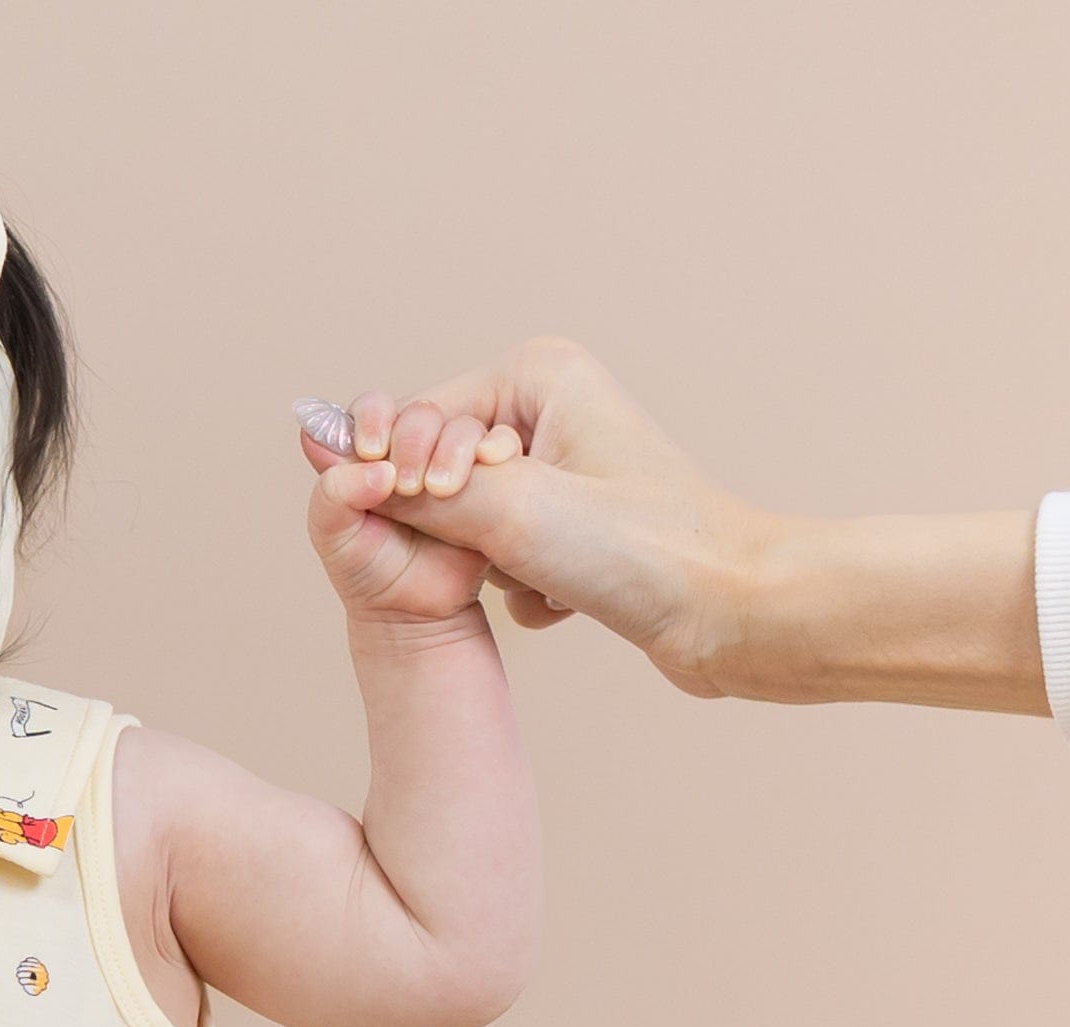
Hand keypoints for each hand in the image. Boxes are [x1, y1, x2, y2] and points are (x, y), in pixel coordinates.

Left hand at [302, 397, 521, 624]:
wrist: (413, 614)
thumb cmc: (367, 571)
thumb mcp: (332, 535)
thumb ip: (333, 492)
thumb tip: (376, 463)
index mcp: (371, 453)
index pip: (374, 408)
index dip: (374, 417)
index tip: (372, 451)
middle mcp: (413, 451)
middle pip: (421, 412)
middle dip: (413, 439)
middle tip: (405, 485)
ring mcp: (453, 464)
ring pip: (463, 426)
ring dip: (452, 448)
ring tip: (440, 490)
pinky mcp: (490, 480)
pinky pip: (502, 445)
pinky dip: (498, 447)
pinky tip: (488, 464)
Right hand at [332, 340, 776, 691]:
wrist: (731, 611)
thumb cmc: (644, 551)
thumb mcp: (510, 515)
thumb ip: (416, 497)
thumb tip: (338, 476)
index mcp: (536, 373)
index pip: (418, 423)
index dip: (409, 479)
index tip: (437, 514)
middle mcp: (548, 408)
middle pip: (438, 479)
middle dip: (465, 530)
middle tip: (509, 550)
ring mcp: (560, 468)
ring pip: (467, 528)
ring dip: (497, 567)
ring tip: (554, 573)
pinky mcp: (572, 526)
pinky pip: (501, 560)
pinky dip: (524, 589)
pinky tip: (571, 595)